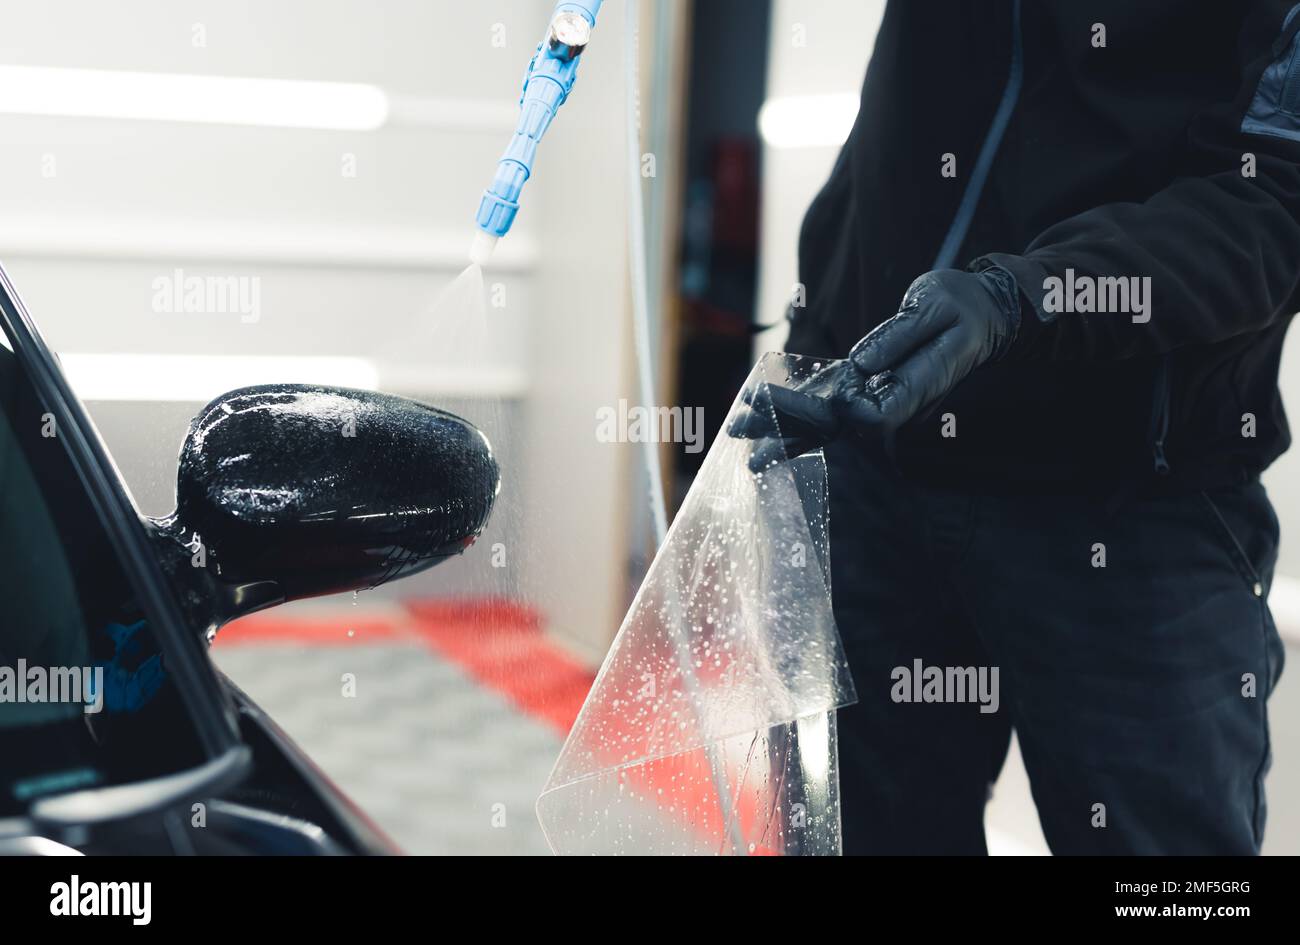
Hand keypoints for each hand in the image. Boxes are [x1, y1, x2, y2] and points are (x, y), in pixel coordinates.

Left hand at [729, 267, 1019, 469]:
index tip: (813, 401)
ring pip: (824, 420)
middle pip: (834, 424)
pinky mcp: (866, 384)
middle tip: (740, 432)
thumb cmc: (963, 307)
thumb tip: (859, 365)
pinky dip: (795, 409)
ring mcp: (877, 395)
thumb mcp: (935, 309)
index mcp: (913, 388)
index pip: (867, 414)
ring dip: (782, 427)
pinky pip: (826, 403)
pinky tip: (765, 414)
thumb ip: (898, 338)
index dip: (834, 411)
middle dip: (786, 427)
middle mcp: (891, 401)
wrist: (983, 313)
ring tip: (739, 433)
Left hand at [845, 267, 1019, 429]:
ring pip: (872, 419)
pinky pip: (877, 406)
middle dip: (850, 400)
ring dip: (856, 395)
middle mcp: (925, 402)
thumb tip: (860, 365)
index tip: (847, 373)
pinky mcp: (912, 405)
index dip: (852, 402)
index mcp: (933, 377)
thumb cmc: (956, 305)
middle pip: (872, 426)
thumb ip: (894, 336)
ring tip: (863, 364)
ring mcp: (918, 407)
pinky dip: (864, 390)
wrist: (986, 317)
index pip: (881, 416)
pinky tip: (871, 369)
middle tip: (848, 369)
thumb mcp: (929, 303)